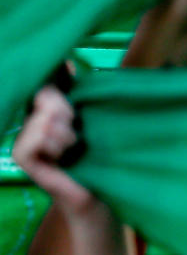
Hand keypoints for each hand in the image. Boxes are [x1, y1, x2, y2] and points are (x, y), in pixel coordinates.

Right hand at [12, 85, 95, 214]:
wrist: (97, 194)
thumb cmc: (96, 157)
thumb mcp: (89, 120)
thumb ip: (76, 93)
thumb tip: (67, 60)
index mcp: (45, 111)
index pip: (43, 86)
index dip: (55, 84)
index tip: (70, 89)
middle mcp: (30, 123)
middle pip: (45, 97)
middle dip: (66, 111)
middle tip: (75, 130)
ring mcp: (23, 140)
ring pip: (43, 118)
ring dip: (66, 132)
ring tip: (72, 147)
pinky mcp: (21, 156)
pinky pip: (35, 137)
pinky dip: (54, 144)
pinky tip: (61, 156)